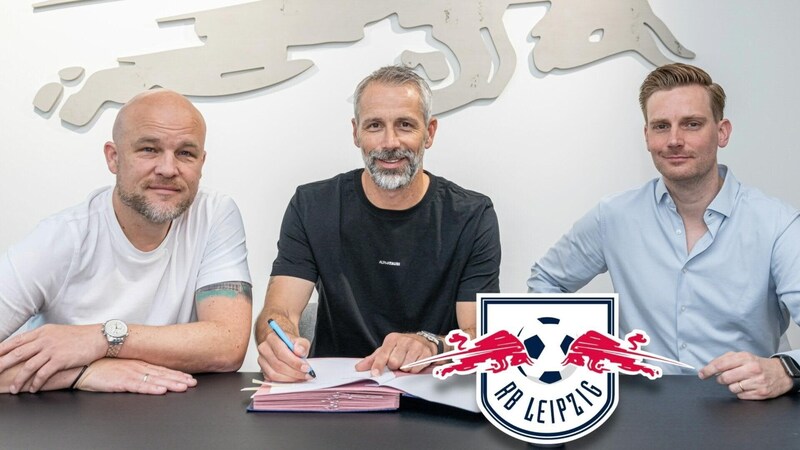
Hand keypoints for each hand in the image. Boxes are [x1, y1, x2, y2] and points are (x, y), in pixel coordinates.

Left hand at [0, 324, 105, 393]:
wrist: (99, 337)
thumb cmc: (79, 337)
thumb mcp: (57, 332)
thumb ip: (41, 339)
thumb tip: (27, 347)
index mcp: (41, 332)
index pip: (15, 341)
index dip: (1, 350)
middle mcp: (44, 340)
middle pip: (16, 354)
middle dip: (1, 365)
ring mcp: (52, 349)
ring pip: (28, 366)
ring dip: (19, 380)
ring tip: (14, 389)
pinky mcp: (61, 359)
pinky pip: (43, 374)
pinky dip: (36, 383)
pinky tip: (33, 389)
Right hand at [76, 359, 196, 393]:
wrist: (82, 365)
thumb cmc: (100, 366)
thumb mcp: (122, 366)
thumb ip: (136, 369)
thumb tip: (148, 375)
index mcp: (138, 364)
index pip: (162, 369)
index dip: (177, 374)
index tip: (190, 378)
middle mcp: (137, 367)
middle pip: (162, 374)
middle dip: (179, 379)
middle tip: (193, 383)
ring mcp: (129, 374)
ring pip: (154, 380)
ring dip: (170, 384)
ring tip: (183, 387)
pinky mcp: (120, 381)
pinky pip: (138, 386)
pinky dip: (150, 388)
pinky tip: (160, 390)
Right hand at [256, 332, 311, 381]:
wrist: (284, 346)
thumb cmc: (291, 344)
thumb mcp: (301, 341)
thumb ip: (302, 345)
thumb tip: (299, 351)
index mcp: (272, 338)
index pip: (281, 352)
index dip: (294, 362)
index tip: (306, 368)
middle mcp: (264, 349)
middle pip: (278, 365)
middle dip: (294, 372)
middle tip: (306, 374)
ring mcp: (262, 361)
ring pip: (274, 374)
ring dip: (290, 378)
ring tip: (302, 377)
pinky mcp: (263, 370)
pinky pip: (273, 379)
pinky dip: (285, 381)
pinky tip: (294, 378)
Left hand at [355, 332, 436, 375]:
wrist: (423, 340)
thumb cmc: (401, 347)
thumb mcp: (386, 350)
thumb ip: (373, 359)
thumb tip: (359, 368)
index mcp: (392, 339)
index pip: (383, 354)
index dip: (378, 365)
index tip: (375, 374)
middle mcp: (404, 340)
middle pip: (394, 362)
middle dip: (394, 366)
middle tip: (396, 364)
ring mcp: (416, 345)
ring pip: (406, 366)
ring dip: (404, 369)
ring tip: (405, 363)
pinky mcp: (426, 352)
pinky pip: (417, 368)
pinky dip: (414, 370)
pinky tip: (414, 364)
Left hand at [698, 351, 792, 399]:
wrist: (781, 373)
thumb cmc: (757, 364)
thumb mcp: (742, 356)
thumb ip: (725, 360)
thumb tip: (709, 367)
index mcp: (744, 357)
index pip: (720, 364)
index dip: (708, 370)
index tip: (702, 374)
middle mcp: (751, 369)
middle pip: (724, 378)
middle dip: (721, 379)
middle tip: (726, 377)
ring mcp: (757, 381)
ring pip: (732, 388)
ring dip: (732, 386)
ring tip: (741, 381)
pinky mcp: (761, 393)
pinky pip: (741, 396)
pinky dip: (741, 393)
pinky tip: (747, 387)